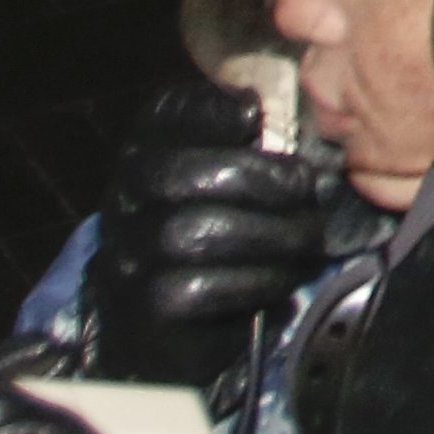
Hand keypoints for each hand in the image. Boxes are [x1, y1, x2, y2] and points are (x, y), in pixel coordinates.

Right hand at [91, 77, 355, 384]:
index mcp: (142, 155)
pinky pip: (203, 288)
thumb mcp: (218, 181)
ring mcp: (131, 256)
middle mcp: (125, 201)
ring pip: (194, 233)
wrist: (165, 327)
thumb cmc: (210, 238)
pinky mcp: (150, 307)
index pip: (162, 116)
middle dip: (255, 177)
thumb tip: (259, 107)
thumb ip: (235, 143)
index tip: (255, 113)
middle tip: (304, 189)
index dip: (209, 108)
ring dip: (270, 233)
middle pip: (177, 175)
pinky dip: (257, 280)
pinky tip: (284, 277)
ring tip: (308, 237)